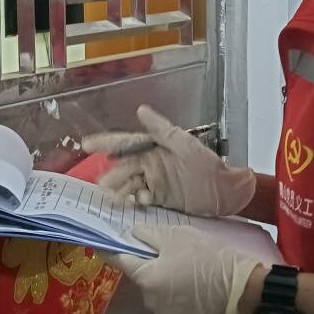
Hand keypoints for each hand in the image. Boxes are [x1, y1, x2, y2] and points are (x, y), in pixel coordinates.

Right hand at [82, 106, 255, 216]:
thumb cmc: (208, 165)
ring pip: (128, 185)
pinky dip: (135, 202)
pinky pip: (141, 200)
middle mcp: (150, 165)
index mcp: (154, 148)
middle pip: (123, 168)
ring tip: (112, 198)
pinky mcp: (159, 200)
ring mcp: (154, 183)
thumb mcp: (185, 144)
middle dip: (110, 175)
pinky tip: (135, 204)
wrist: (227, 192)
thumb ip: (161, 129)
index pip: (125, 143)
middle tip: (99, 185)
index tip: (86, 144)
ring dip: (119, 191)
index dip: (105, 143)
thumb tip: (140, 109)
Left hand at [109, 225, 263, 313]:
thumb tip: (132, 235)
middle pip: (141, 274)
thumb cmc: (207, 257)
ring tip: (184, 262)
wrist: (241, 288)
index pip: (119, 261)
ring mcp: (165, 312)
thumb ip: (148, 235)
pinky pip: (170, 298)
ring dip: (162, 275)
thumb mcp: (177, 236)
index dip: (109, 249)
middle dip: (148, 261)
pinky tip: (192, 278)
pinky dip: (175, 288)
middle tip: (165, 246)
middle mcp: (149, 299)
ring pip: (156, 287)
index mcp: (146, 278)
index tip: (100, 242)